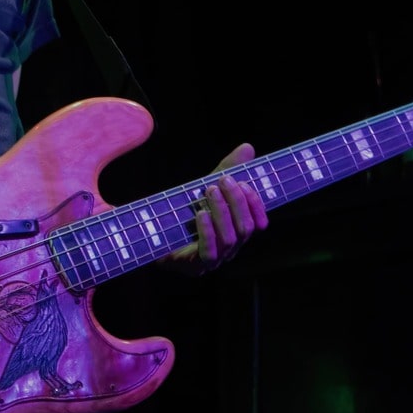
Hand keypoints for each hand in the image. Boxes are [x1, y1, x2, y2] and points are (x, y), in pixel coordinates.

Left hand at [167, 142, 268, 275]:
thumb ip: (228, 169)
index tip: (245, 183)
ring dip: (222, 212)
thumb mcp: (208, 186)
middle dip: (237, 202)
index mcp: (237, 230)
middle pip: (245, 228)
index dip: (255, 204)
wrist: (154, 233)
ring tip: (209, 191)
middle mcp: (231, 248)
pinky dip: (207, 231)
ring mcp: (216, 259)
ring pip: (230, 239)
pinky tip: (201, 213)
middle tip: (223, 181)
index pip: (259, 223)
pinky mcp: (197, 266)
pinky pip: (210, 253)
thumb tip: (248, 147)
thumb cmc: (186, 209)